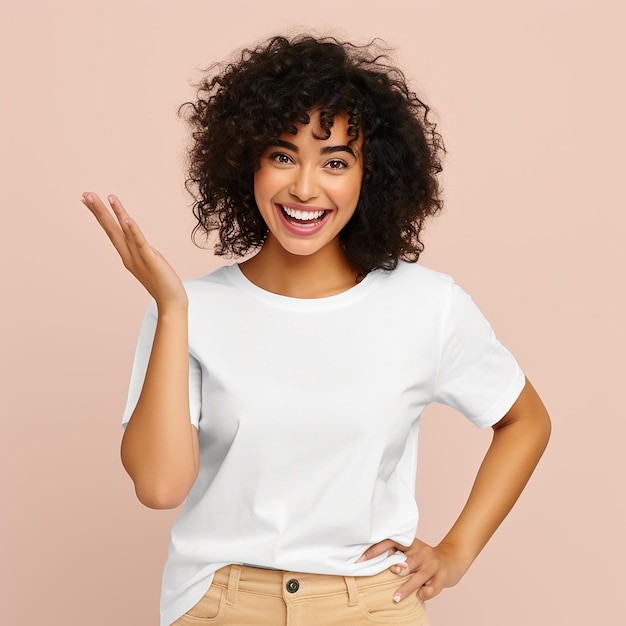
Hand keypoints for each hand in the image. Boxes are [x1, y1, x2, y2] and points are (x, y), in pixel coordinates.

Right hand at [82, 192, 187, 310]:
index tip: (88, 200)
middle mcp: (128, 255)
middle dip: (99, 211)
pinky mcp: (151, 260)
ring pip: (123, 232)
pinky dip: (133, 231)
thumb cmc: (162, 282)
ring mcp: (138, 258)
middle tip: (85, 194)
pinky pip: (140, 243)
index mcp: (127, 255)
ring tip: (105, 197)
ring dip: (114, 214)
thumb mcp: (148, 261)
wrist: (171, 302)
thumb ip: (140, 249)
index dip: (100, 215)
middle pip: (111, 229)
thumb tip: (137, 241)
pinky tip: (127, 219)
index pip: (111, 231)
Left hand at [358, 537, 468, 602]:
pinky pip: (432, 588)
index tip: (362, 559)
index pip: (392, 542)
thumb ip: (396, 555)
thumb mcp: (411, 552)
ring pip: (419, 576)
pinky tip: (420, 596)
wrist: (451, 560)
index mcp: (412, 543)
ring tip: (396, 597)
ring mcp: (433, 564)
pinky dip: (425, 593)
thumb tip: (371, 561)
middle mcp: (423, 552)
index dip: (377, 549)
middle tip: (392, 572)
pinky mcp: (442, 577)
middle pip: (409, 560)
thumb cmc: (423, 558)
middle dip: (400, 566)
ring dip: (407, 587)